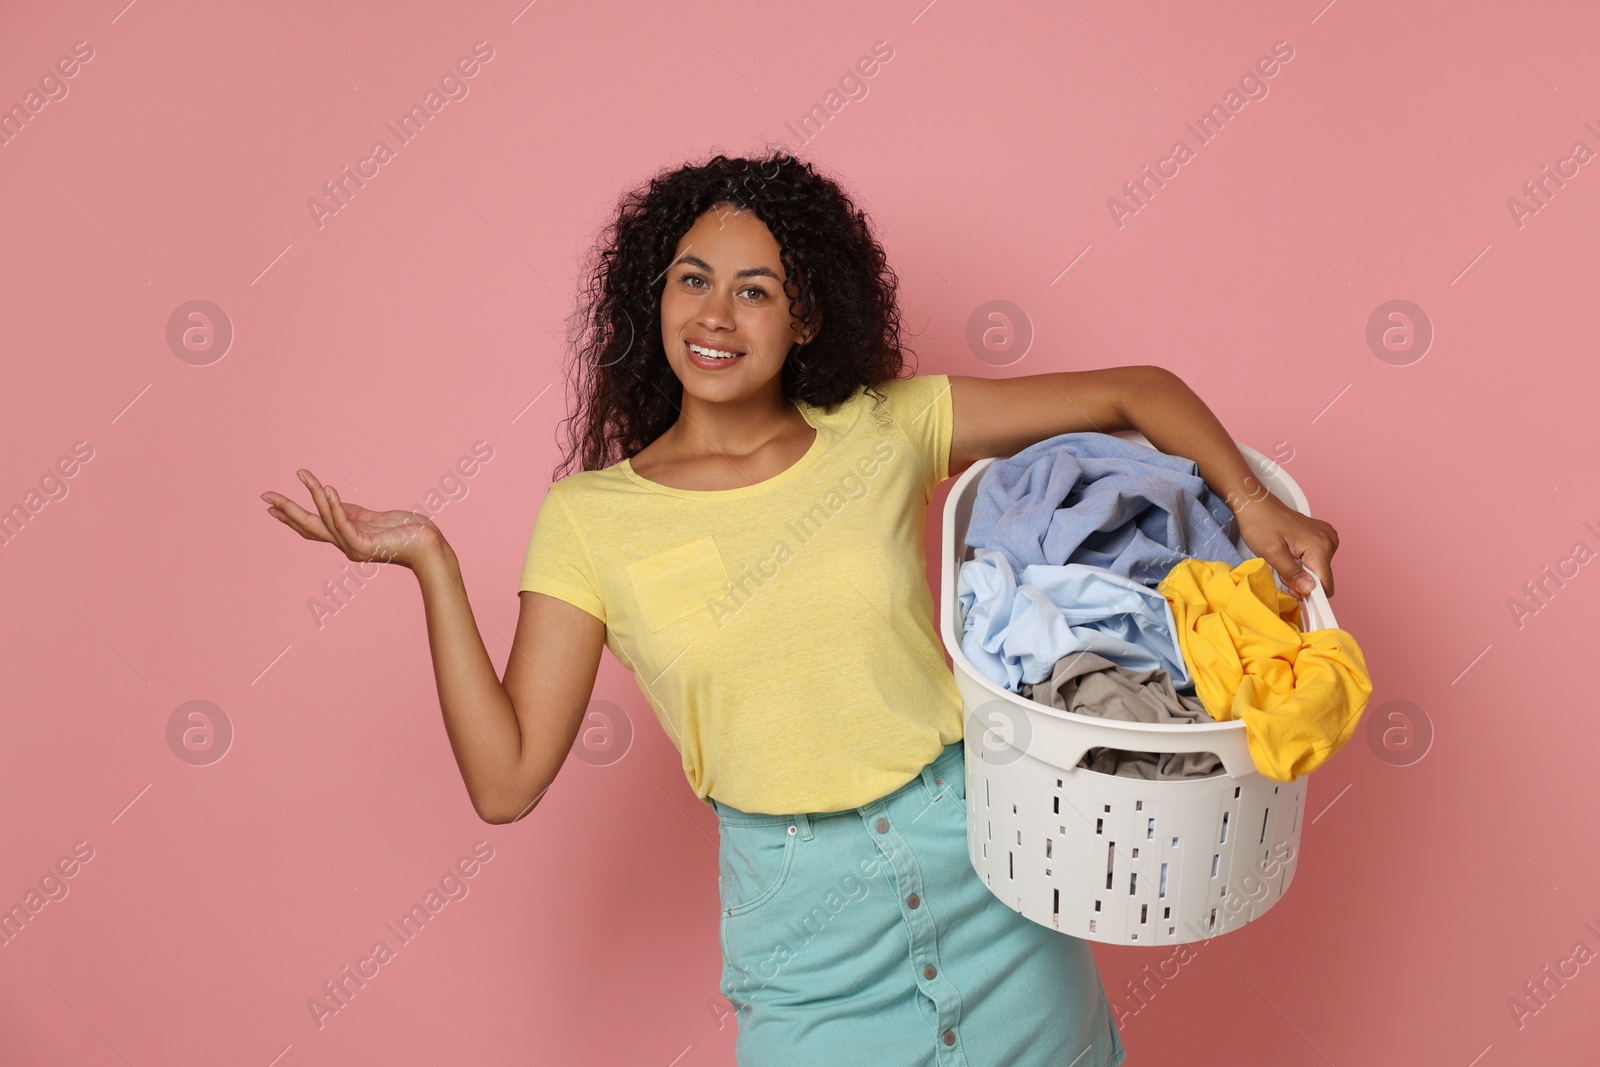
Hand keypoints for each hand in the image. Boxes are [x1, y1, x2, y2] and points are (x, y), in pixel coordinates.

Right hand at [261, 469, 441, 569]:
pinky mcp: (365, 545)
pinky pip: (344, 524)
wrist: (428, 545)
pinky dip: (334, 506)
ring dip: (312, 496)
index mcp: (345, 538)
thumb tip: (329, 498)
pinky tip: (327, 489)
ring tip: (302, 475)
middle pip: (308, 526)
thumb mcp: (371, 518)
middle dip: (287, 510)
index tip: (270, 507)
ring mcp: (353, 547)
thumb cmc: (405, 530)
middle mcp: (345, 544)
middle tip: (265, 496)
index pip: (311, 527)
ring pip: (325, 520)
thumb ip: (349, 512)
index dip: (290, 516)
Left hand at [1235, 495, 1338, 597]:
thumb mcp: (1272, 553)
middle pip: (1321, 580)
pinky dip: (1303, 563)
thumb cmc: (1260, 524)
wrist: (1256, 505)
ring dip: (1300, 572)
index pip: (1325, 586)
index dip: (1308, 593)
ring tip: (1284, 558)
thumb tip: (1308, 590)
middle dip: (1300, 581)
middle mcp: (1329, 541)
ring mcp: (1327, 538)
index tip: (1291, 590)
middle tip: (1280, 568)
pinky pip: (1317, 561)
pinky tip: (1291, 553)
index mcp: (1320, 546)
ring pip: (1318, 572)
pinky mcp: (1323, 537)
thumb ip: (1291, 573)